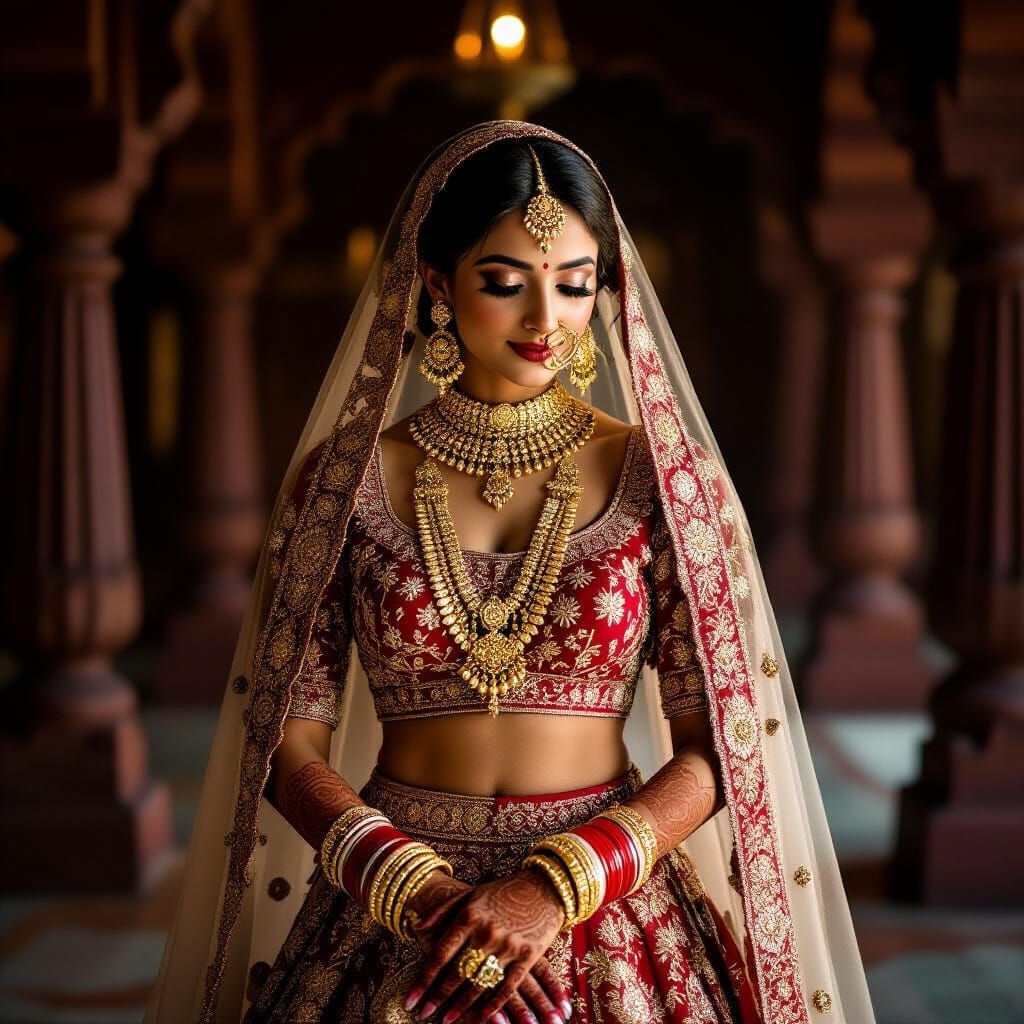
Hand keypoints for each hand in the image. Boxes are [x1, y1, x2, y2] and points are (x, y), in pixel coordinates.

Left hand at [404, 868, 570, 1023]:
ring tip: (447, 1020)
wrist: (544, 886)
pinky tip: (482, 1017)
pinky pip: (509, 985)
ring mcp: (508, 944)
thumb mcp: (471, 894)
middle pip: (457, 972)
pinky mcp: (528, 954)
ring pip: (480, 982)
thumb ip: (442, 910)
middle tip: (424, 1014)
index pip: (440, 954)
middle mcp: (486, 932)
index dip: (424, 980)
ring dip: (462, 1005)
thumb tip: (416, 927)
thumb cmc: (503, 891)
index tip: (411, 999)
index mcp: (468, 916)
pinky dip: (494, 1003)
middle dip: (438, 996)